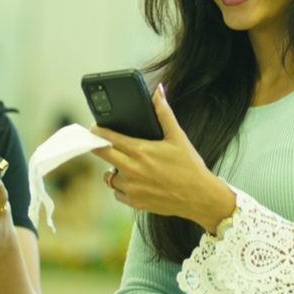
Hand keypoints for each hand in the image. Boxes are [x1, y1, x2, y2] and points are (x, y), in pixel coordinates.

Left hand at [92, 85, 235, 231]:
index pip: (108, 138)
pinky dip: (123, 188)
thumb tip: (159, 91)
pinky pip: (118, 193)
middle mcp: (131, 169)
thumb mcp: (178, 137)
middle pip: (102, 155)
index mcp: (140, 150)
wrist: (200, 197)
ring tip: (126, 166)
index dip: (98, 131)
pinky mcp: (134, 202)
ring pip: (109, 176)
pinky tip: (135, 182)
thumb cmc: (190, 166)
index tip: (93, 128)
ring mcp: (131, 187)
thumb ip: (164, 113)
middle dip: (98, 147)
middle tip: (101, 144)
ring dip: (114, 170)